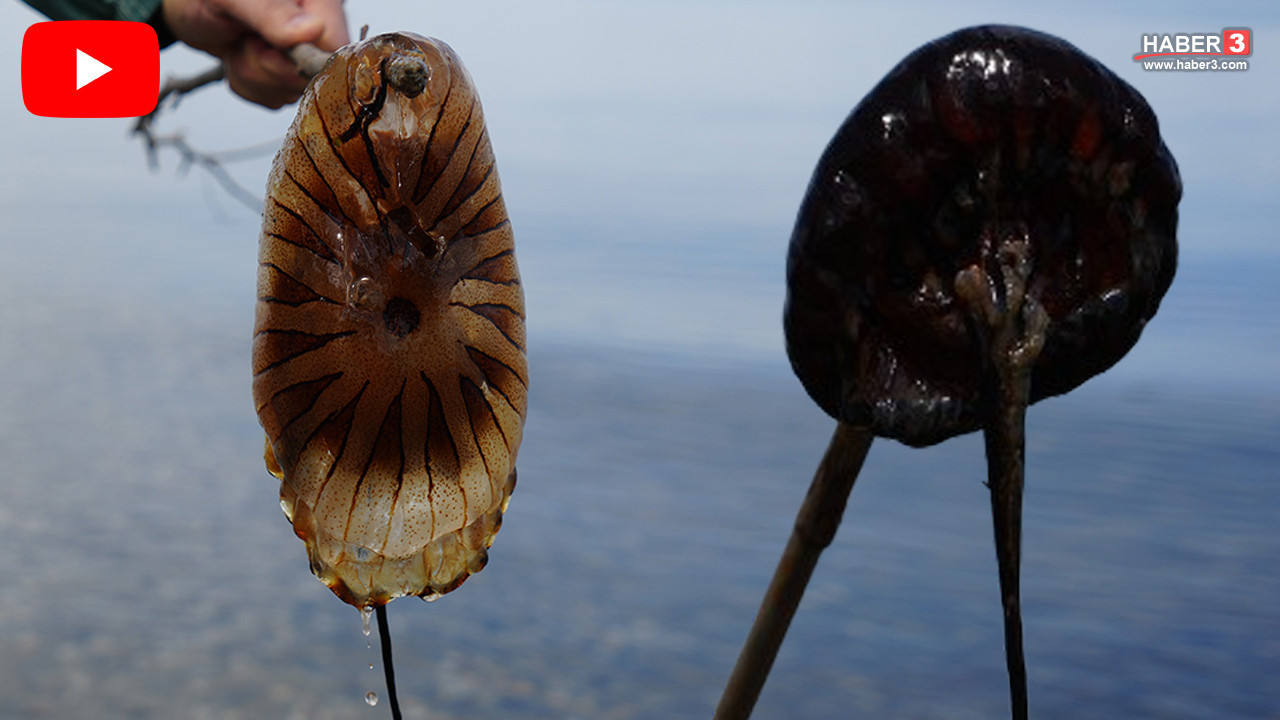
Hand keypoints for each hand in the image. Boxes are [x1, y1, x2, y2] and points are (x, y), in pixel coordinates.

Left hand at [162, 0, 349, 108]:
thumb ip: (270, 11)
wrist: (186, 5)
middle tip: (246, 42)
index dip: (300, 61)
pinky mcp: (288, 74)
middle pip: (313, 77)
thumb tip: (310, 31)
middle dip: (268, 68)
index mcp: (318, 2)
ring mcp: (305, 54)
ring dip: (254, 76)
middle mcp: (318, 28)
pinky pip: (276, 99)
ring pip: (291, 92)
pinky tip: (242, 58)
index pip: (335, 49)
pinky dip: (249, 85)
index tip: (266, 48)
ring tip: (240, 45)